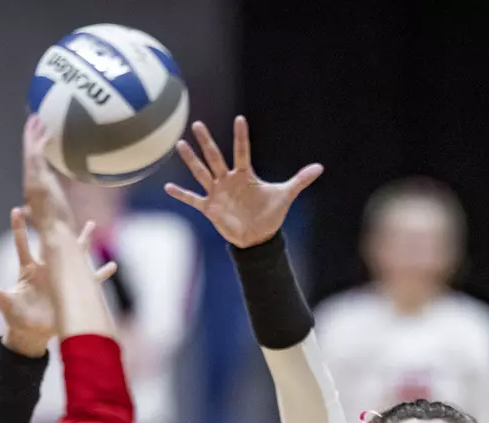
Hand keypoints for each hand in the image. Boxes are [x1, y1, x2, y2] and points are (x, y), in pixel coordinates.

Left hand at [0, 208, 116, 356]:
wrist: (31, 332)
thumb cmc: (16, 317)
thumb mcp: (5, 303)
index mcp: (29, 268)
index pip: (23, 243)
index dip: (20, 227)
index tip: (18, 208)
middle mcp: (47, 268)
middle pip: (52, 241)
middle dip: (55, 224)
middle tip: (57, 204)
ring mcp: (61, 279)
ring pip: (74, 254)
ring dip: (82, 241)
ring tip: (90, 224)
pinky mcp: (72, 292)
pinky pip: (90, 281)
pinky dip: (101, 274)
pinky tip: (112, 265)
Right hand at [22, 115, 75, 233]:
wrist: (57, 237)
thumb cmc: (65, 236)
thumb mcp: (73, 227)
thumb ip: (79, 222)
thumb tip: (91, 223)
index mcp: (40, 197)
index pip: (38, 172)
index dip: (38, 156)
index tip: (43, 143)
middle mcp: (34, 188)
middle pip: (32, 159)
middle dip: (32, 140)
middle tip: (36, 121)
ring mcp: (33, 182)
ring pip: (30, 154)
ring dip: (31, 135)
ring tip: (35, 118)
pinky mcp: (35, 179)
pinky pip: (34, 155)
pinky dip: (33, 140)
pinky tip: (39, 127)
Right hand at [165, 116, 322, 247]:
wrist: (258, 237)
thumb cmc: (270, 214)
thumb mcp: (285, 195)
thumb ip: (300, 180)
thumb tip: (320, 167)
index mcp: (245, 175)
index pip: (242, 151)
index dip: (242, 137)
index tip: (240, 118)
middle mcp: (228, 180)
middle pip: (216, 157)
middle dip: (207, 142)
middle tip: (197, 124)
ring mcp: (217, 193)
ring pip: (202, 173)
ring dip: (191, 160)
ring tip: (180, 144)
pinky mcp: (210, 208)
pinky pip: (193, 199)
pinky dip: (181, 195)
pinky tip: (168, 187)